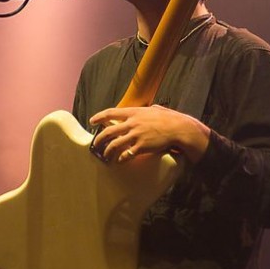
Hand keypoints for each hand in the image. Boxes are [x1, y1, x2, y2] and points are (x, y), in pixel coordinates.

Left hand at [90, 105, 209, 163]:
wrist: (178, 129)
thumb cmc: (169, 118)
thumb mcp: (155, 109)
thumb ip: (147, 110)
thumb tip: (148, 108)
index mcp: (134, 113)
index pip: (111, 112)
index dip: (99, 117)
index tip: (92, 121)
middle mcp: (132, 124)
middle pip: (108, 132)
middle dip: (99, 139)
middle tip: (95, 144)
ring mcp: (136, 136)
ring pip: (114, 145)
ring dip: (107, 151)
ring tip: (105, 155)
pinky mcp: (141, 147)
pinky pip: (126, 154)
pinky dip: (121, 158)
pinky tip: (120, 160)